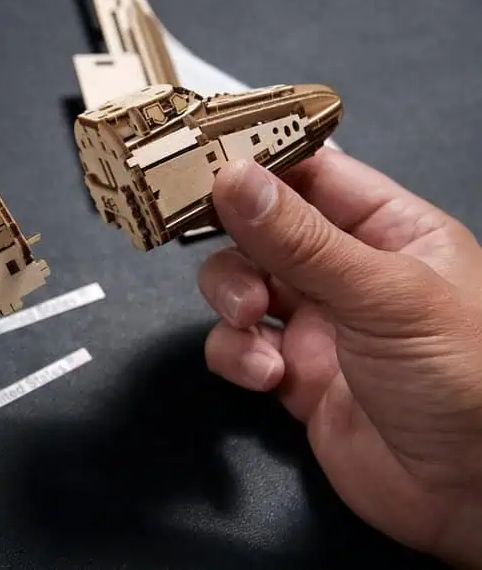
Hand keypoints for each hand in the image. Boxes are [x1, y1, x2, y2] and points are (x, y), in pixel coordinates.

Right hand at [197, 148, 481, 567]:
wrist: (472, 498)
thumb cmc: (465, 381)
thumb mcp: (384, 296)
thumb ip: (302, 239)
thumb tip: (233, 177)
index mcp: (389, 229)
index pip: (312, 171)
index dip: (257, 161)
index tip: (200, 155)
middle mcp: (348, 270)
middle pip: (262, 226)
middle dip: (233, 238)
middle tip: (212, 243)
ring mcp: (317, 323)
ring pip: (240, 283)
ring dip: (230, 297)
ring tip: (249, 320)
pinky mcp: (292, 375)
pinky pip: (238, 346)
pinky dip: (236, 356)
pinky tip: (266, 375)